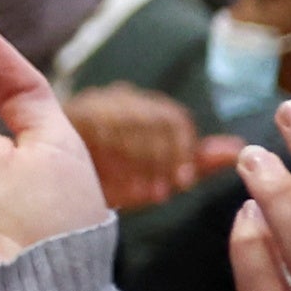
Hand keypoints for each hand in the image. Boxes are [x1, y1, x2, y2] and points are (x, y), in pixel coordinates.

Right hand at [64, 82, 217, 212]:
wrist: (51, 191)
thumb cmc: (110, 184)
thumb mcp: (157, 177)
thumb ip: (195, 163)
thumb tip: (239, 148)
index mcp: (145, 109)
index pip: (173, 118)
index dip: (182, 151)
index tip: (180, 184)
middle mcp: (120, 97)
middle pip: (153, 117)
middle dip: (161, 159)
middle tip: (158, 192)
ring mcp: (93, 102)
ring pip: (128, 122)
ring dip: (138, 162)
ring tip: (137, 192)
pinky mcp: (69, 112)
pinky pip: (99, 128)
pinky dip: (112, 160)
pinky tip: (113, 184)